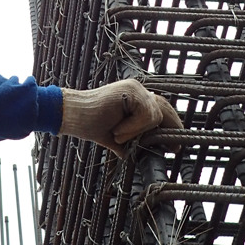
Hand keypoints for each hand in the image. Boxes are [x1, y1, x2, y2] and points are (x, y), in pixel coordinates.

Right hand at [59, 79, 179, 155]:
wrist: (70, 114)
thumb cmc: (88, 124)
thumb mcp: (117, 137)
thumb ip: (132, 142)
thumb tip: (145, 155)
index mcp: (135, 98)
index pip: (160, 110)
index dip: (170, 126)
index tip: (174, 146)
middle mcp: (138, 90)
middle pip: (164, 109)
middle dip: (171, 128)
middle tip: (173, 148)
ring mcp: (134, 89)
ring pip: (155, 116)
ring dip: (138, 131)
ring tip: (118, 135)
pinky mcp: (130, 91)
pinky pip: (144, 115)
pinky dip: (133, 127)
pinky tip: (117, 131)